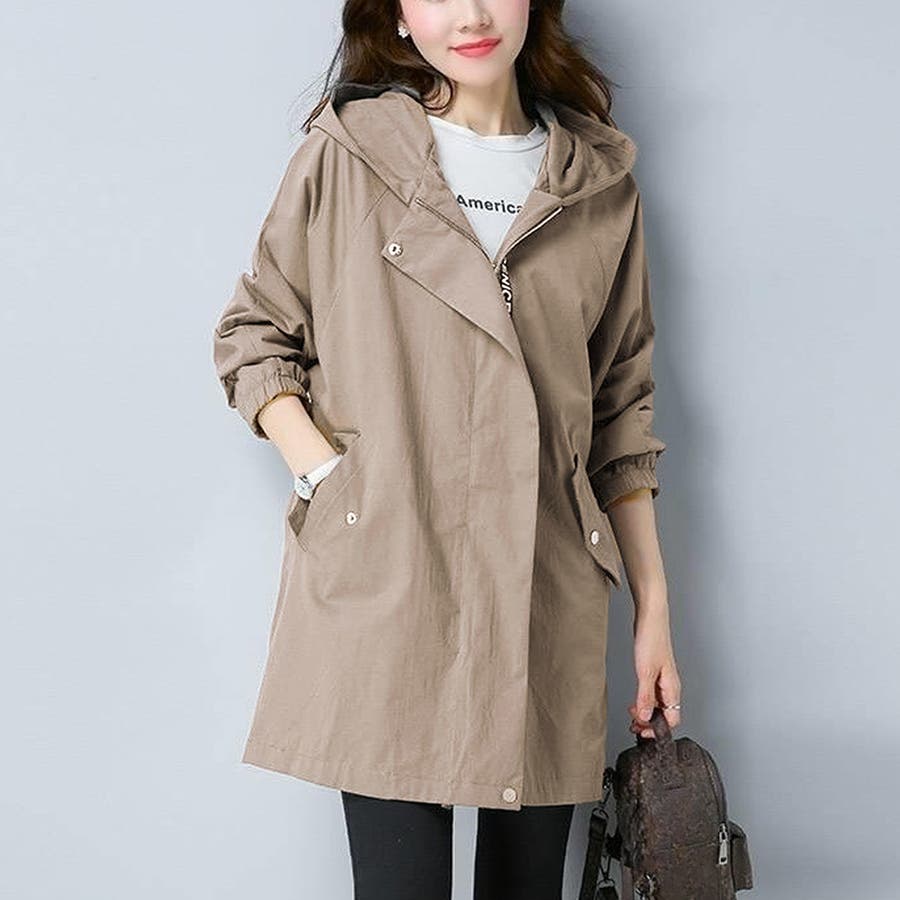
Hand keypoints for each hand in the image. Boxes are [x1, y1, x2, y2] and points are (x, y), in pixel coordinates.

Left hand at [628, 604, 680, 738]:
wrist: (651, 618)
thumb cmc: (652, 640)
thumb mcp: (645, 672)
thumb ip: (645, 696)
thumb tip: (645, 717)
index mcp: (672, 688)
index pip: (672, 720)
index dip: (657, 730)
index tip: (641, 731)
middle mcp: (671, 686)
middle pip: (665, 715)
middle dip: (650, 723)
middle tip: (633, 725)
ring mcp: (664, 679)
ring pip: (659, 705)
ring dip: (646, 712)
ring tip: (632, 715)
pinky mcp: (656, 672)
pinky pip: (653, 694)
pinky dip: (644, 701)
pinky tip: (635, 701)